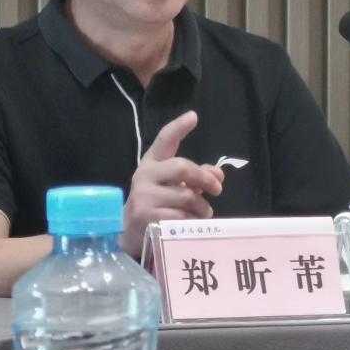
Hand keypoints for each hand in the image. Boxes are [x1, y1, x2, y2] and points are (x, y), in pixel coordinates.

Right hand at [122, 110, 223, 256]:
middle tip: (217, 189)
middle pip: (182, 167)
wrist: (131, 233)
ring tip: (205, 212)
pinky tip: (192, 223)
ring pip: (186, 196)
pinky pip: (181, 217)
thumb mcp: (174, 185)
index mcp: (152, 162)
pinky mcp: (146, 217)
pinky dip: (193, 221)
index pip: (164, 139)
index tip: (193, 116)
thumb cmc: (157, 203)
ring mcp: (143, 196)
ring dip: (202, 206)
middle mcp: (145, 175)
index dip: (178, 127)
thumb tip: (218, 174)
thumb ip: (195, 176)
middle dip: (204, 178)